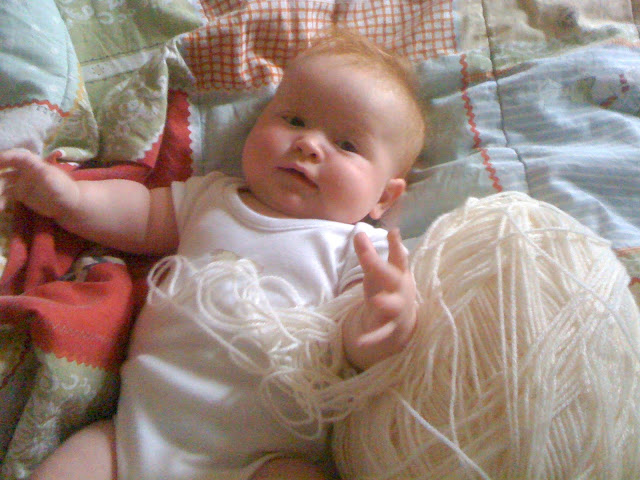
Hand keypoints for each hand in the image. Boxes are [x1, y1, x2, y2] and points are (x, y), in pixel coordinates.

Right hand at [0, 149, 78, 220]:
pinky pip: (4, 195)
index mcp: (35, 165)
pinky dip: (0, 200)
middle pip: (5, 168)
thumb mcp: (58, 185)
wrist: (68, 205)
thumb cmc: (65, 191)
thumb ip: (50, 180)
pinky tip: (0, 208)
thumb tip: (45, 175)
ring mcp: (20, 182)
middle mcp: (25, 171)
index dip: (7, 157)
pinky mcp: (19, 193)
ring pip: (2, 182)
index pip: (19, 157)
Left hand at [343, 228, 416, 370]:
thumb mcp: (379, 272)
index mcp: (399, 273)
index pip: (398, 257)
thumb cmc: (389, 289)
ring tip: (376, 300)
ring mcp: (398, 309)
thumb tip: (358, 232)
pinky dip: (371, 338)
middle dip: (382, 269)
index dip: (395, 244)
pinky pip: (381, 333)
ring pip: (393, 305)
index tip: (392, 231)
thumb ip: (369, 254)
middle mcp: (401, 289)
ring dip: (385, 303)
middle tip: (370, 261)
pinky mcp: (390, 327)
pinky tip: (359, 342)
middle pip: (393, 278)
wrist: (403, 321)